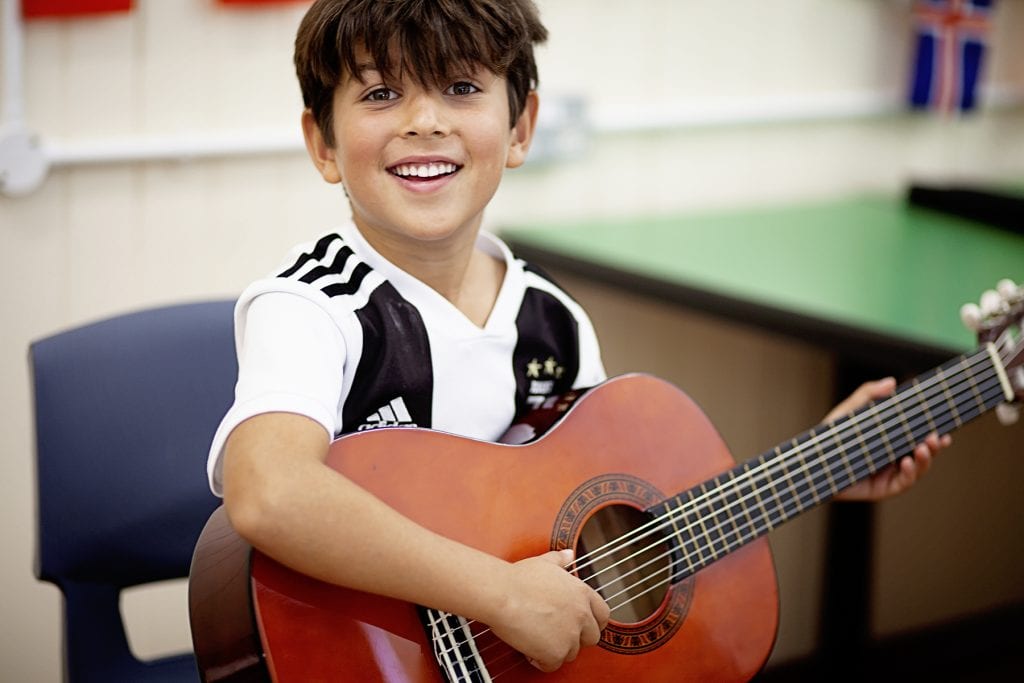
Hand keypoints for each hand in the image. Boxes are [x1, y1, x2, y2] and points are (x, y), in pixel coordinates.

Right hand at [488, 549, 609, 672]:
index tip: (581, 624)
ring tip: (538, 638)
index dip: (593, 621)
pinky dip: (541, 661)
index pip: (603, 614)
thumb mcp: (544, 563)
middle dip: (576, 638)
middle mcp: (581, 614)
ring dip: (556, 649)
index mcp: (582, 593)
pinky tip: (529, 649)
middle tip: (555, 633)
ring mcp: (570, 635)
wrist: (502, 594)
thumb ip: (560, 560)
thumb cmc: (518, 579)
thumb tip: (568, 554)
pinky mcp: (556, 653)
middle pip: (592, 637)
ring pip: (571, 652)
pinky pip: (553, 665)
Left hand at [827, 378, 951, 501]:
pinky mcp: (882, 488)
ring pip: (917, 469)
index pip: (919, 437)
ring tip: (923, 448)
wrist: (812, 463)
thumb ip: (868, 395)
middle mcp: (894, 458)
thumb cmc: (830, 436)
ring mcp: (890, 474)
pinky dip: (909, 473)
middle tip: (937, 437)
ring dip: (925, 459)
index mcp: (891, 440)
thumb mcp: (849, 412)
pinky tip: (907, 463)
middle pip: (923, 454)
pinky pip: (902, 483)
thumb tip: (891, 382)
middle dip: (934, 447)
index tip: (946, 429)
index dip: (935, 435)